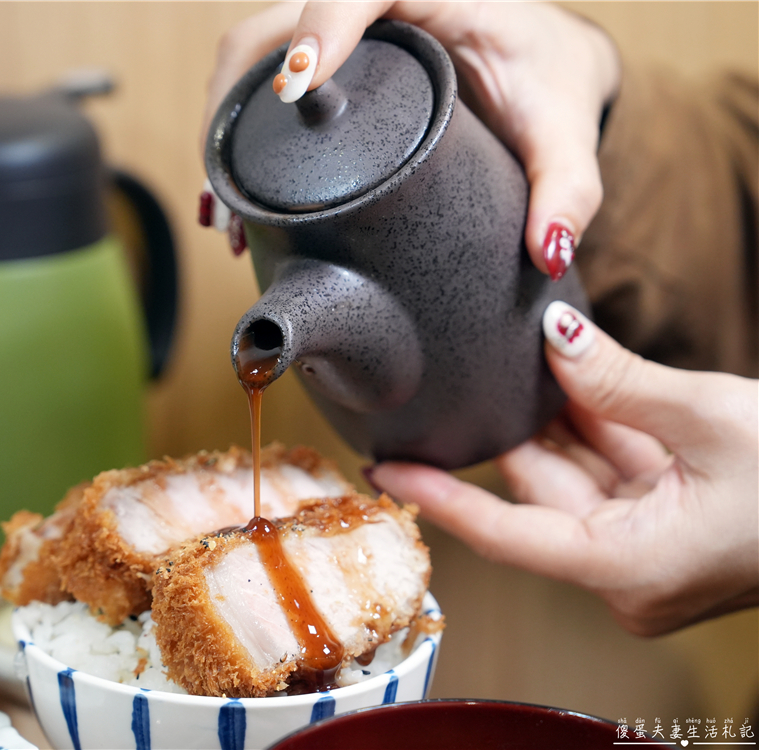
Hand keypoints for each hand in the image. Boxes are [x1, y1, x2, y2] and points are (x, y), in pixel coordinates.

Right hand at [202, 2, 620, 278]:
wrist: (542, 60)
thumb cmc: (549, 78)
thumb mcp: (565, 129)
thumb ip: (569, 186)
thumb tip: (547, 251)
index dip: (321, 27)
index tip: (295, 90)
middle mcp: (377, 2)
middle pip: (276, 24)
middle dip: (240, 104)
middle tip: (235, 194)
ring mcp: (341, 27)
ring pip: (252, 51)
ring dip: (225, 125)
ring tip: (225, 212)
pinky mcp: (324, 56)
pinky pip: (260, 75)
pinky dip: (235, 129)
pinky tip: (234, 196)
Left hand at [366, 301, 758, 636]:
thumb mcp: (711, 420)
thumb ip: (620, 381)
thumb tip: (551, 336)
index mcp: (625, 568)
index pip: (504, 532)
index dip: (438, 496)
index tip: (383, 467)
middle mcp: (625, 568)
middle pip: (541, 489)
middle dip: (510, 426)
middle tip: (456, 372)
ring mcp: (647, 547)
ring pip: (576, 473)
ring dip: (555, 419)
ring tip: (509, 359)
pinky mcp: (667, 523)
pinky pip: (613, 470)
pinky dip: (596, 426)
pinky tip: (568, 376)